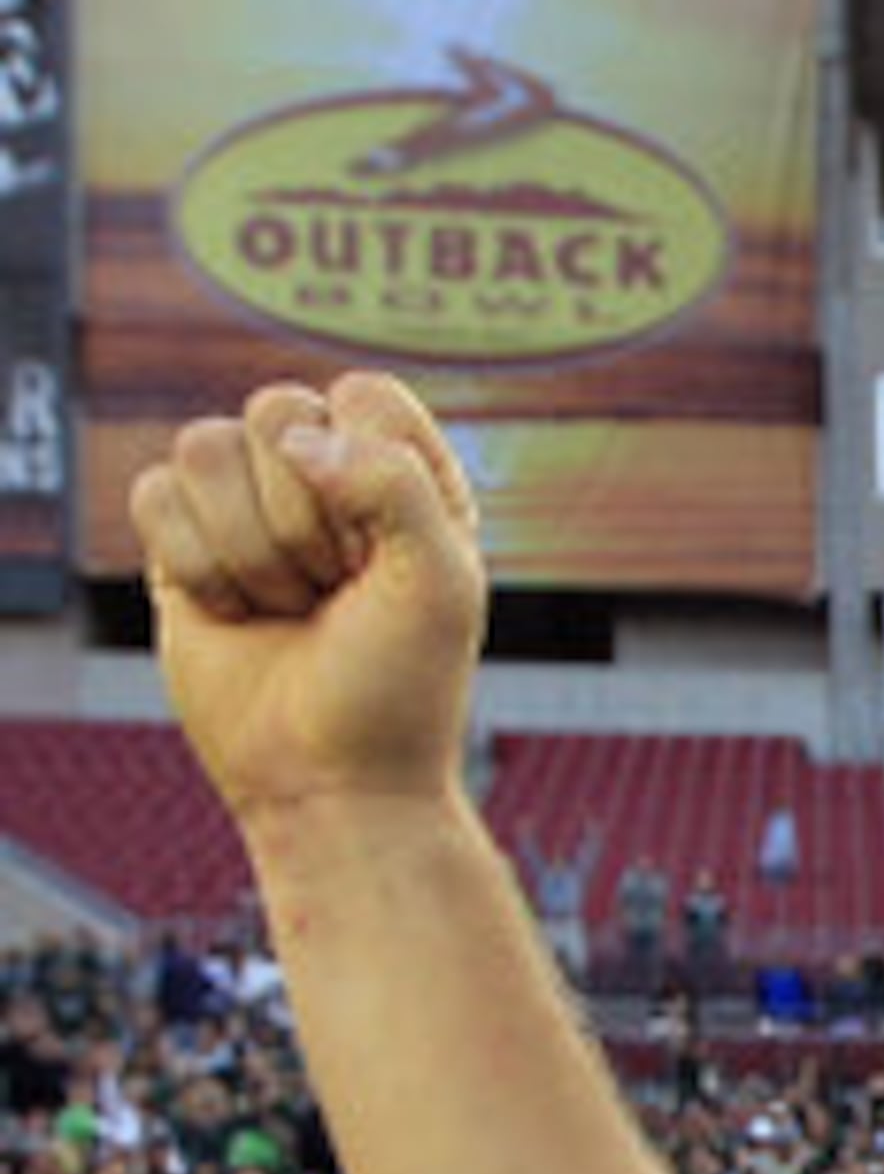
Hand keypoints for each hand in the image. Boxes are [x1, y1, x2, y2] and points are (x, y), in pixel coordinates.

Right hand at [130, 373, 485, 824]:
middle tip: (335, 591)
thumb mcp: (439, 580)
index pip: (363, 395)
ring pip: (204, 446)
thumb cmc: (401, 684)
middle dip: (304, 520)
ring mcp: (246, 504)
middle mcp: (325, 476)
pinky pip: (154, 493)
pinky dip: (196, 565)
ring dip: (250, 549)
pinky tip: (237, 614)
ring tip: (289, 608)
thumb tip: (297, 439)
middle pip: (276, 411)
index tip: (384, 555)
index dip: (365, 468)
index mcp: (404, 474)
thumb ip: (395, 482)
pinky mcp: (181, 540)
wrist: (330, 778)